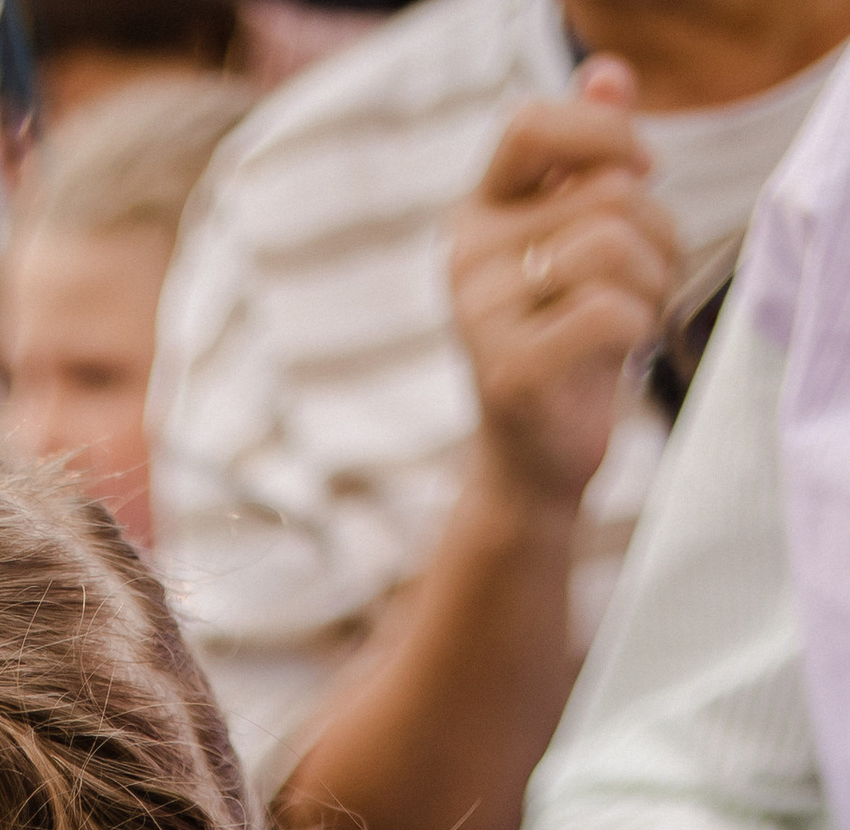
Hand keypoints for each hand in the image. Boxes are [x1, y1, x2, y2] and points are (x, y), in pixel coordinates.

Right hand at [448, 61, 678, 513]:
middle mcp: (465, 258)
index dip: (604, 133)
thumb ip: (590, 158)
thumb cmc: (566, 343)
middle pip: (605, 192)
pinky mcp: (508, 369)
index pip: (532, 125)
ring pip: (613, 244)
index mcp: (476, 216)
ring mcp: (479, 315)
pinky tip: (625, 352)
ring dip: (656, 280)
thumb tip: (610, 72)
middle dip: (659, 231)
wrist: (534, 461)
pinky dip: (640, 327)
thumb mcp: (579, 241)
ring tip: (640, 314)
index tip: (644, 169)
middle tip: (653, 280)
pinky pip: (611, 310)